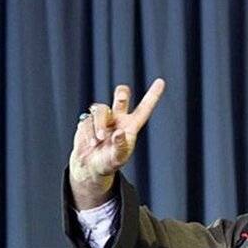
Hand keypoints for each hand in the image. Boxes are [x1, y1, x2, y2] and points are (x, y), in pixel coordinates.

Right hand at [69, 78, 165, 208]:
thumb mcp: (118, 158)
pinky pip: (86, 120)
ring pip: (100, 109)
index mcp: (131, 126)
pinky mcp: (88, 121)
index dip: (152, 95)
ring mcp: (103, 118)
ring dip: (99, 124)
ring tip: (99, 141)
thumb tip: (119, 133)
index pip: (144, 109)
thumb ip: (120, 146)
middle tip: (120, 97)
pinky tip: (91, 144)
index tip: (161, 81)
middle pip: (121, 98)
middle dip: (121, 95)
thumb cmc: (109, 162)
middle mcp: (118, 119)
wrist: (90, 166)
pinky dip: (88, 132)